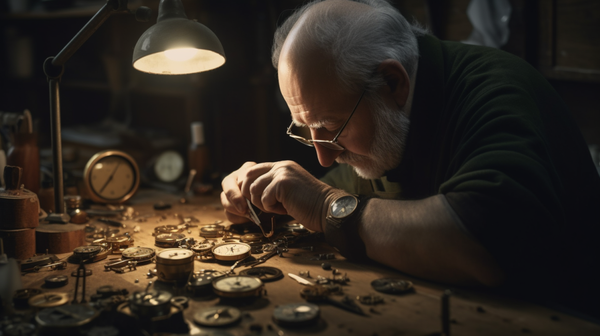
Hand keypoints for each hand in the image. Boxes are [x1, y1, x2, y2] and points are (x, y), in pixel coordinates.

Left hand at [220, 160, 335, 230]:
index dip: (249, 186)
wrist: (326, 209)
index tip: (256, 200)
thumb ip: (272, 185)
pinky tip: (285, 209)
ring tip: (279, 207)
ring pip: (253, 189)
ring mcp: (282, 173)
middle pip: (248, 176)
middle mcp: (281, 166)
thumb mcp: (288, 189)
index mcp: (282, 166)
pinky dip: (272, 208)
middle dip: (251, 194)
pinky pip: (264, 198)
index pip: (253, 170)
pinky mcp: (282, 183)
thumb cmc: (308, 205)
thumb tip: (250, 192)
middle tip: (265, 205)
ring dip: (263, 203)